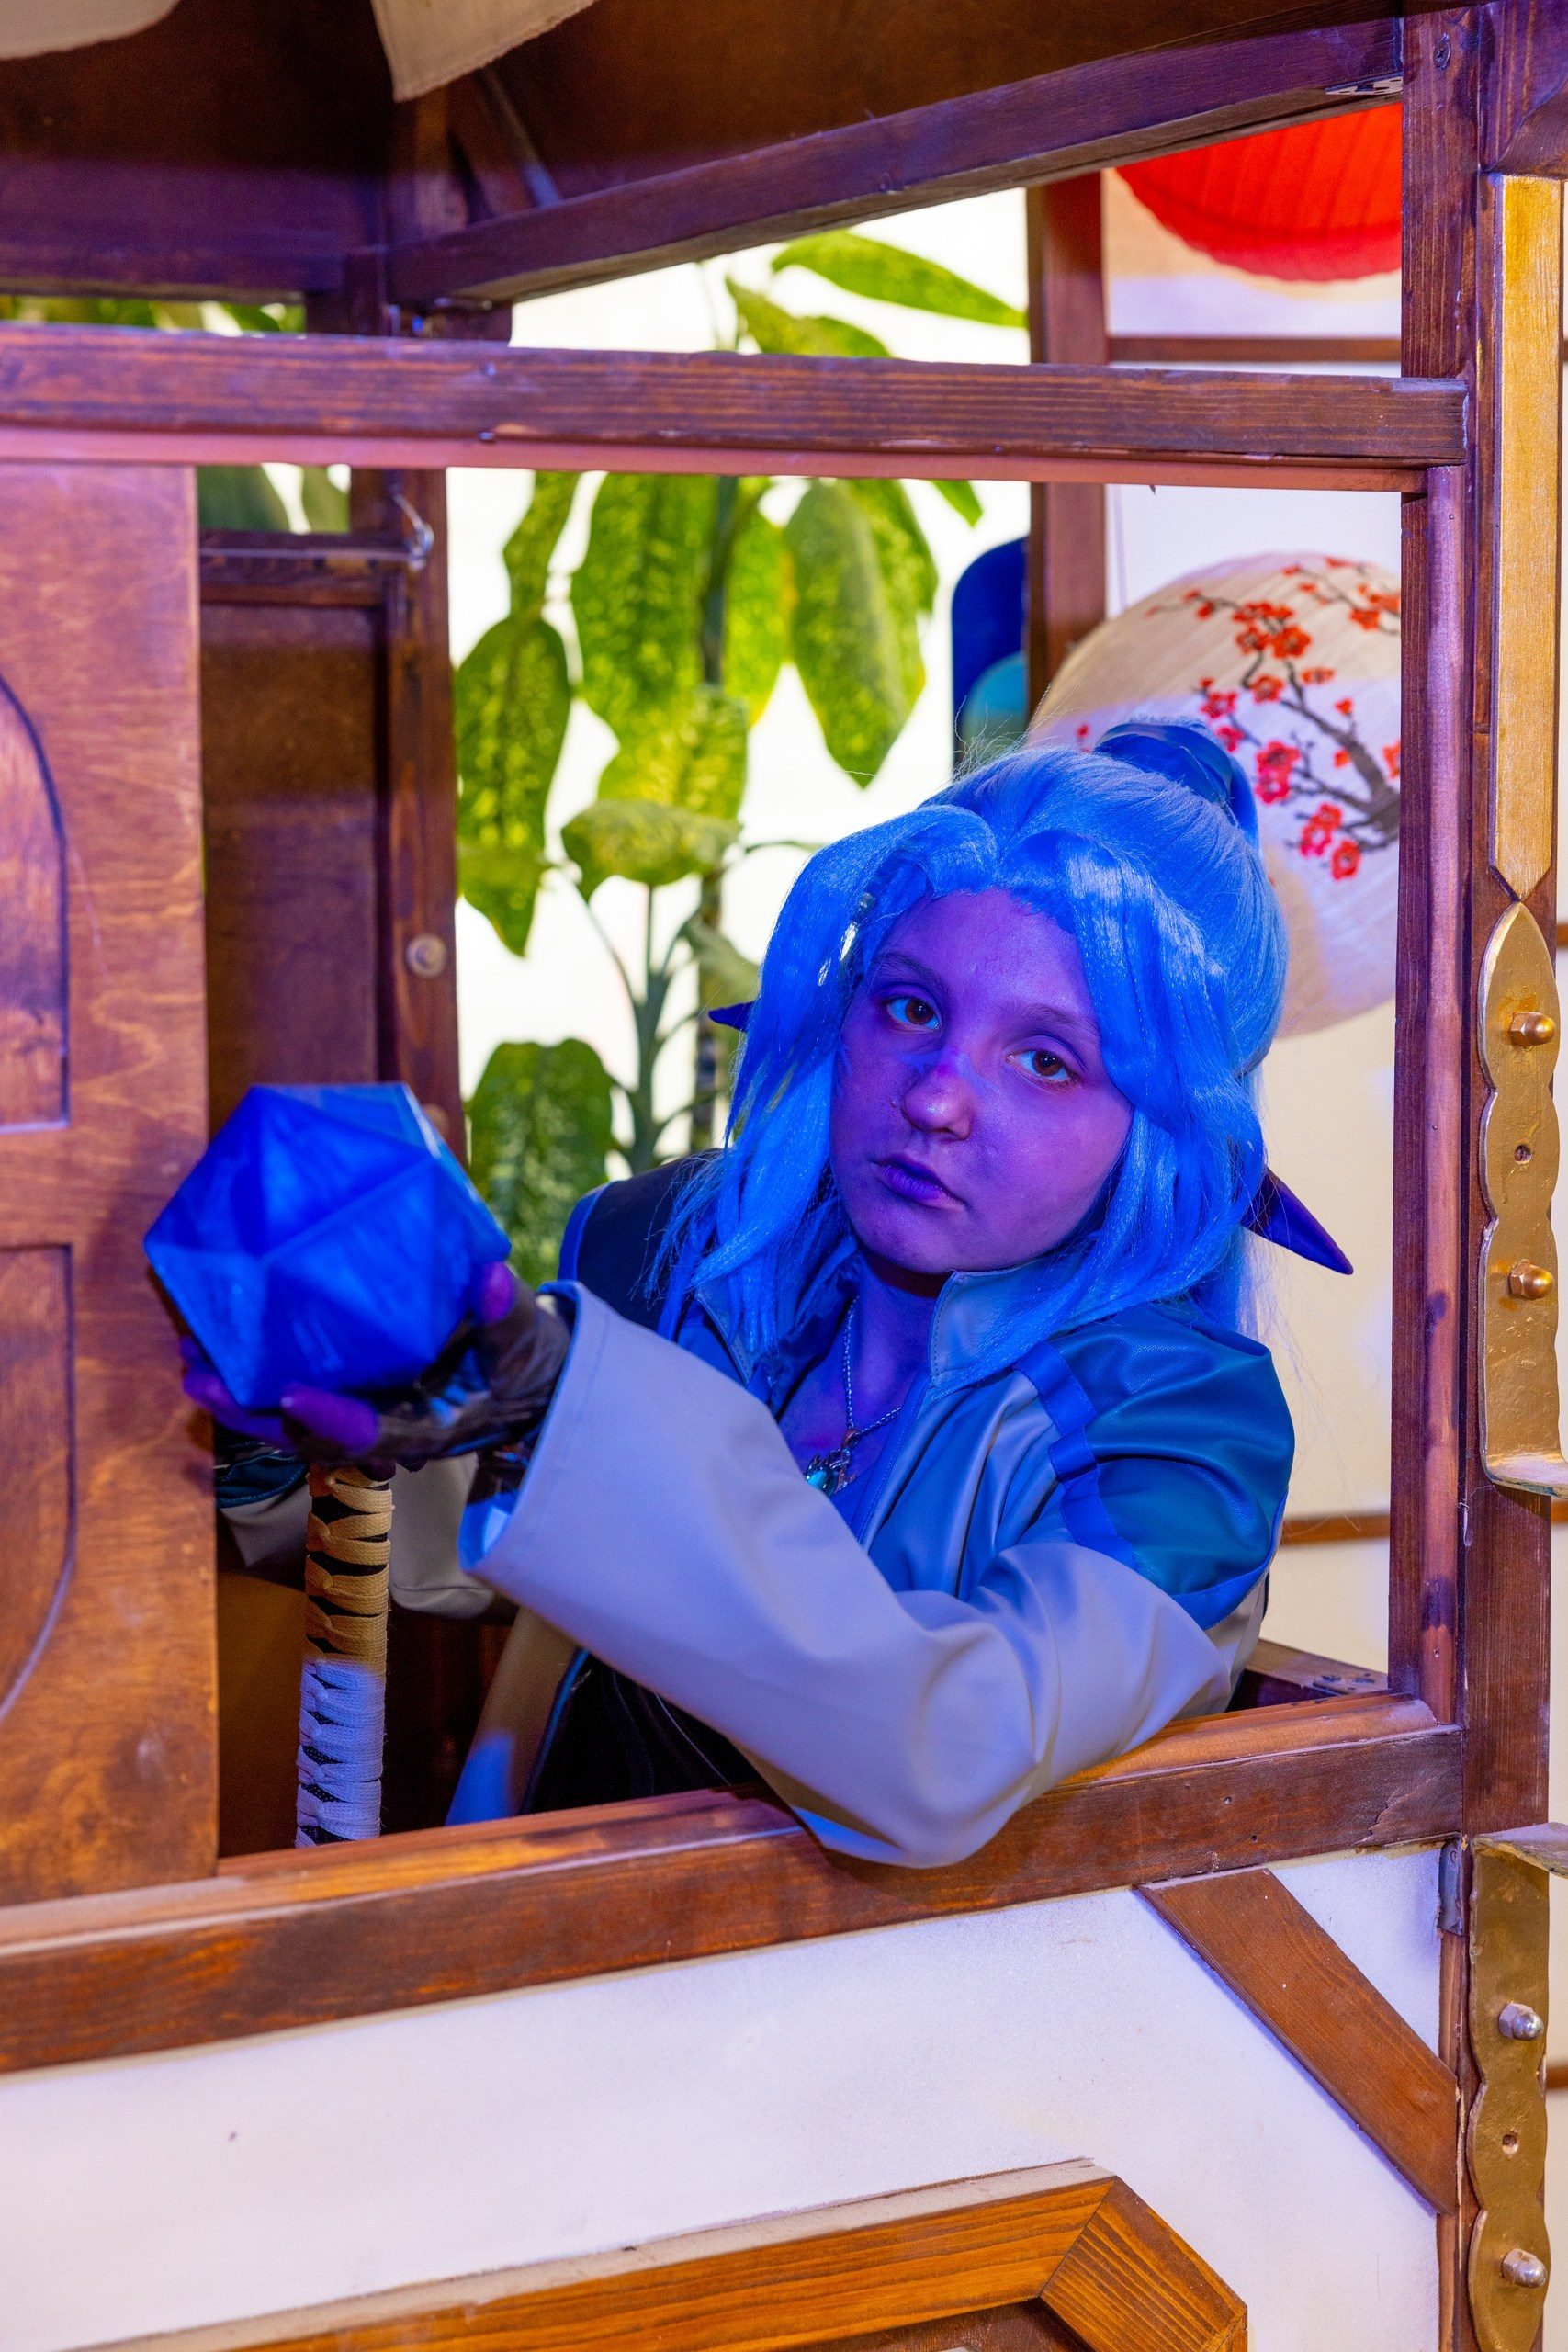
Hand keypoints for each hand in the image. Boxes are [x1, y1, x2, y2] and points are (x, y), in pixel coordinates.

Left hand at [183, 1263, 570, 1471]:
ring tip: (193, 1361)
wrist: (529, 1385)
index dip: (329, 1417)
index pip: (371, 1434)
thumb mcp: (527, 1343)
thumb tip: (489, 1278)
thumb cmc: (528, 1365)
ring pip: (290, 1424)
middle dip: (252, 1413)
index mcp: (427, 1429)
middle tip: (202, 1377)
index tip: (288, 1392)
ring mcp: (364, 1418)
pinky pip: (293, 1397)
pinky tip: (221, 1346)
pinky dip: (255, 1379)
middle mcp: (385, 1433)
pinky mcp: (352, 1397)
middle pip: (308, 1437)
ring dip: (239, 1399)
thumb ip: (509, 1316)